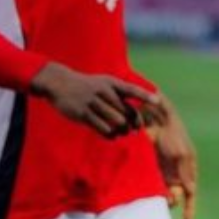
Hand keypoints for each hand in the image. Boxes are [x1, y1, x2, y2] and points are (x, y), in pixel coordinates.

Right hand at [30, 62, 158, 138]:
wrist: (60, 84)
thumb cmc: (87, 85)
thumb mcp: (103, 82)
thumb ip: (118, 93)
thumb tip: (133, 109)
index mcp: (111, 83)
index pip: (132, 90)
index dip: (145, 96)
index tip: (158, 101)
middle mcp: (104, 92)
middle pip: (126, 111)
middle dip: (134, 122)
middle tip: (136, 129)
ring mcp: (94, 103)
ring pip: (116, 121)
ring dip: (123, 130)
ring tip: (124, 132)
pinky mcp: (83, 114)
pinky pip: (102, 128)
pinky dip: (110, 134)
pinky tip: (112, 136)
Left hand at [144, 96, 197, 218]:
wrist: (155, 121)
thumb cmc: (174, 135)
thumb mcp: (182, 154)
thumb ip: (185, 172)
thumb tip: (190, 191)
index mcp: (188, 169)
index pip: (190, 193)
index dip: (189, 207)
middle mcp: (175, 173)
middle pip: (175, 195)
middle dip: (173, 201)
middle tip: (168, 198)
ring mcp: (161, 172)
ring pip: (161, 193)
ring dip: (160, 198)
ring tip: (157, 197)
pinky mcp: (148, 169)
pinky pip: (150, 186)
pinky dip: (149, 192)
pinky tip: (146, 194)